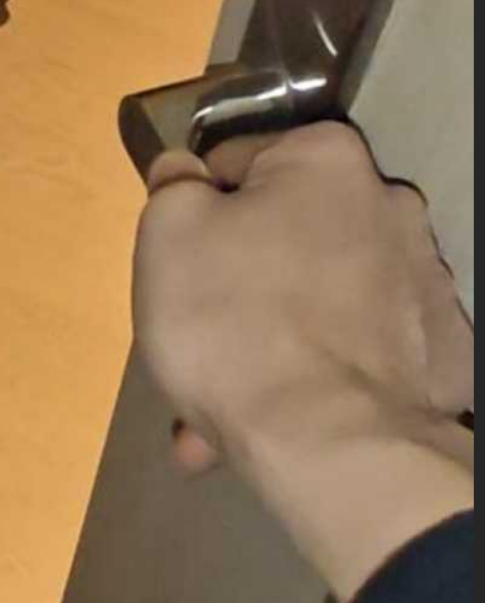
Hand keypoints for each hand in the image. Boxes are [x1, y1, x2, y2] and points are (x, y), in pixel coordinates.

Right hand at [134, 122, 473, 600]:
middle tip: (191, 346)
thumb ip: (173, 186)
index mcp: (326, 159)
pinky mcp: (435, 355)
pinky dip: (312, 379)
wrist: (328, 443)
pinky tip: (273, 422)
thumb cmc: (234, 321)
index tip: (173, 267)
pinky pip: (352, 354)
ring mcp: (422, 285)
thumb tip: (184, 173)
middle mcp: (389, 207)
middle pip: (281, 240)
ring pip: (314, 305)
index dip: (192, 216)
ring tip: (216, 410)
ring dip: (264, 345)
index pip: (234, 164)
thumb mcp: (167, 233)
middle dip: (231, 293)